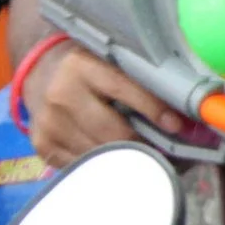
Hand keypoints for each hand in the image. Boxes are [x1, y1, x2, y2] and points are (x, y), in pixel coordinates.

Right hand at [24, 45, 183, 168]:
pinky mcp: (43, 145)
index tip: (176, 125)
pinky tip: (114, 157)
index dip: (153, 109)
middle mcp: (61, 94)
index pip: (124, 89)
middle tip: (164, 148)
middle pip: (113, 132)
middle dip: (143, 142)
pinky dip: (103, 164)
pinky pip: (82, 164)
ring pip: (100, 153)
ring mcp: (49, 123)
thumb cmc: (90, 67)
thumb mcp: (109, 60)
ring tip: (143, 154)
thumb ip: (139, 79)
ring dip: (125, 157)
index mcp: (82, 65)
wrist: (42, 72)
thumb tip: (182, 113)